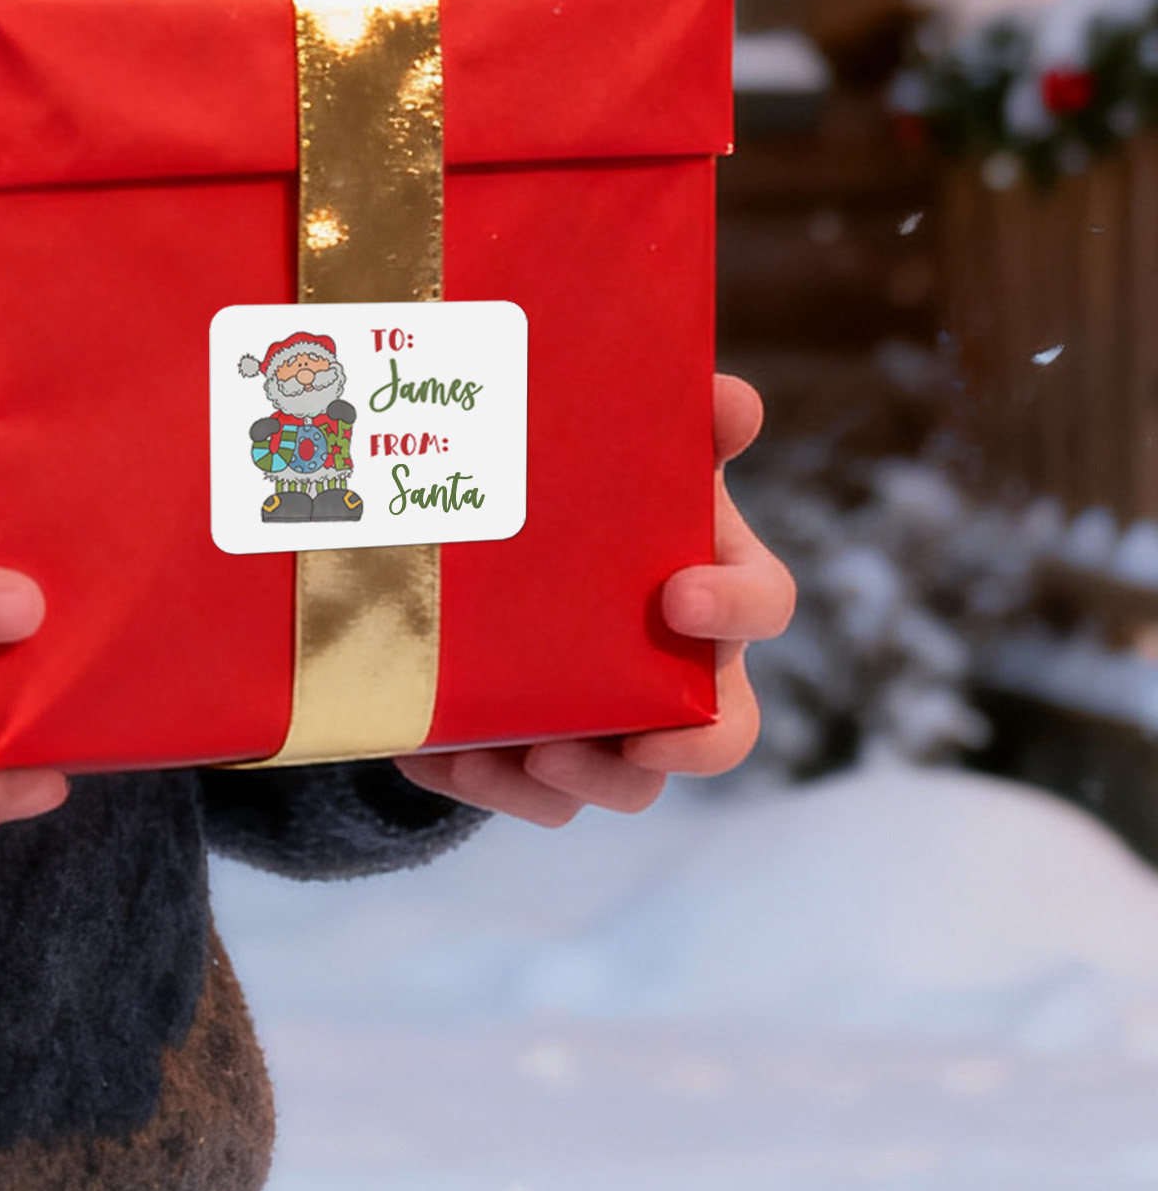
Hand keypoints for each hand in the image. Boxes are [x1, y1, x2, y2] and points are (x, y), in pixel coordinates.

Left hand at [394, 373, 794, 826]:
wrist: (513, 535)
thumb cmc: (594, 493)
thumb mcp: (630, 450)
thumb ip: (679, 422)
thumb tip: (729, 398)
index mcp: (713, 582)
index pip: (762, 603)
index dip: (736, 608)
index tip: (679, 598)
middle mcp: (682, 668)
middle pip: (721, 732)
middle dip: (687, 745)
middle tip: (640, 741)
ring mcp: (618, 723)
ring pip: (625, 785)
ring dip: (576, 780)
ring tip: (516, 757)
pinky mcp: (546, 755)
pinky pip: (527, 792)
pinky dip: (479, 777)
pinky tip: (429, 749)